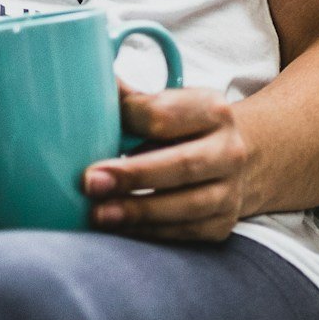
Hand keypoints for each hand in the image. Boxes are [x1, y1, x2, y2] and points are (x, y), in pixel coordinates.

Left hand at [83, 86, 257, 241]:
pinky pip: (185, 232)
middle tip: (90, 183)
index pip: (165, 116)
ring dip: (139, 211)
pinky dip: (150, 232)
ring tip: (99, 214)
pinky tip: (120, 229)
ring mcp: (230, 190)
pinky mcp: (222, 223)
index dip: (127, 123)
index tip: (91, 135)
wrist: (231, 160)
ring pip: (187, 205)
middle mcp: (230, 150)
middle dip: (133, 176)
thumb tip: (86, 87)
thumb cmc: (184, 131)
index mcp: (213, 110)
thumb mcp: (167, 106)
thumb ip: (130, 102)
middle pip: (182, 164)